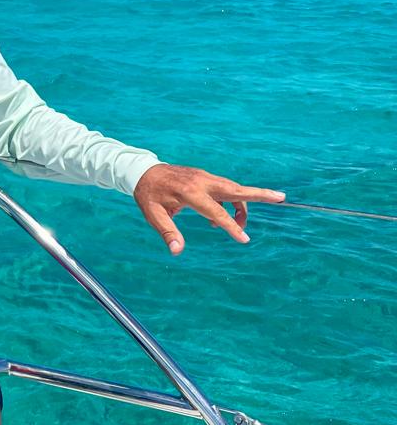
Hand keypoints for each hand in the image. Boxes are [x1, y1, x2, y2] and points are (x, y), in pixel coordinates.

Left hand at [133, 163, 285, 255]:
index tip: (244, 239)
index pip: (216, 212)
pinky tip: (219, 219)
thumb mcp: (153, 215)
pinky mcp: (204, 177)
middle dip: (259, 194)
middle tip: (282, 197)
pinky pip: (224, 189)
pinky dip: (229, 202)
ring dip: (242, 205)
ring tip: (240, 227)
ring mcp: (204, 177)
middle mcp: (202, 182)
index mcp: (190, 193)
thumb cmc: (148, 195)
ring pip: (232, 189)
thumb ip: (168, 232)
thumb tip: (177, 252)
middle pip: (236, 189)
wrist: (143, 172)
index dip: (231, 226)